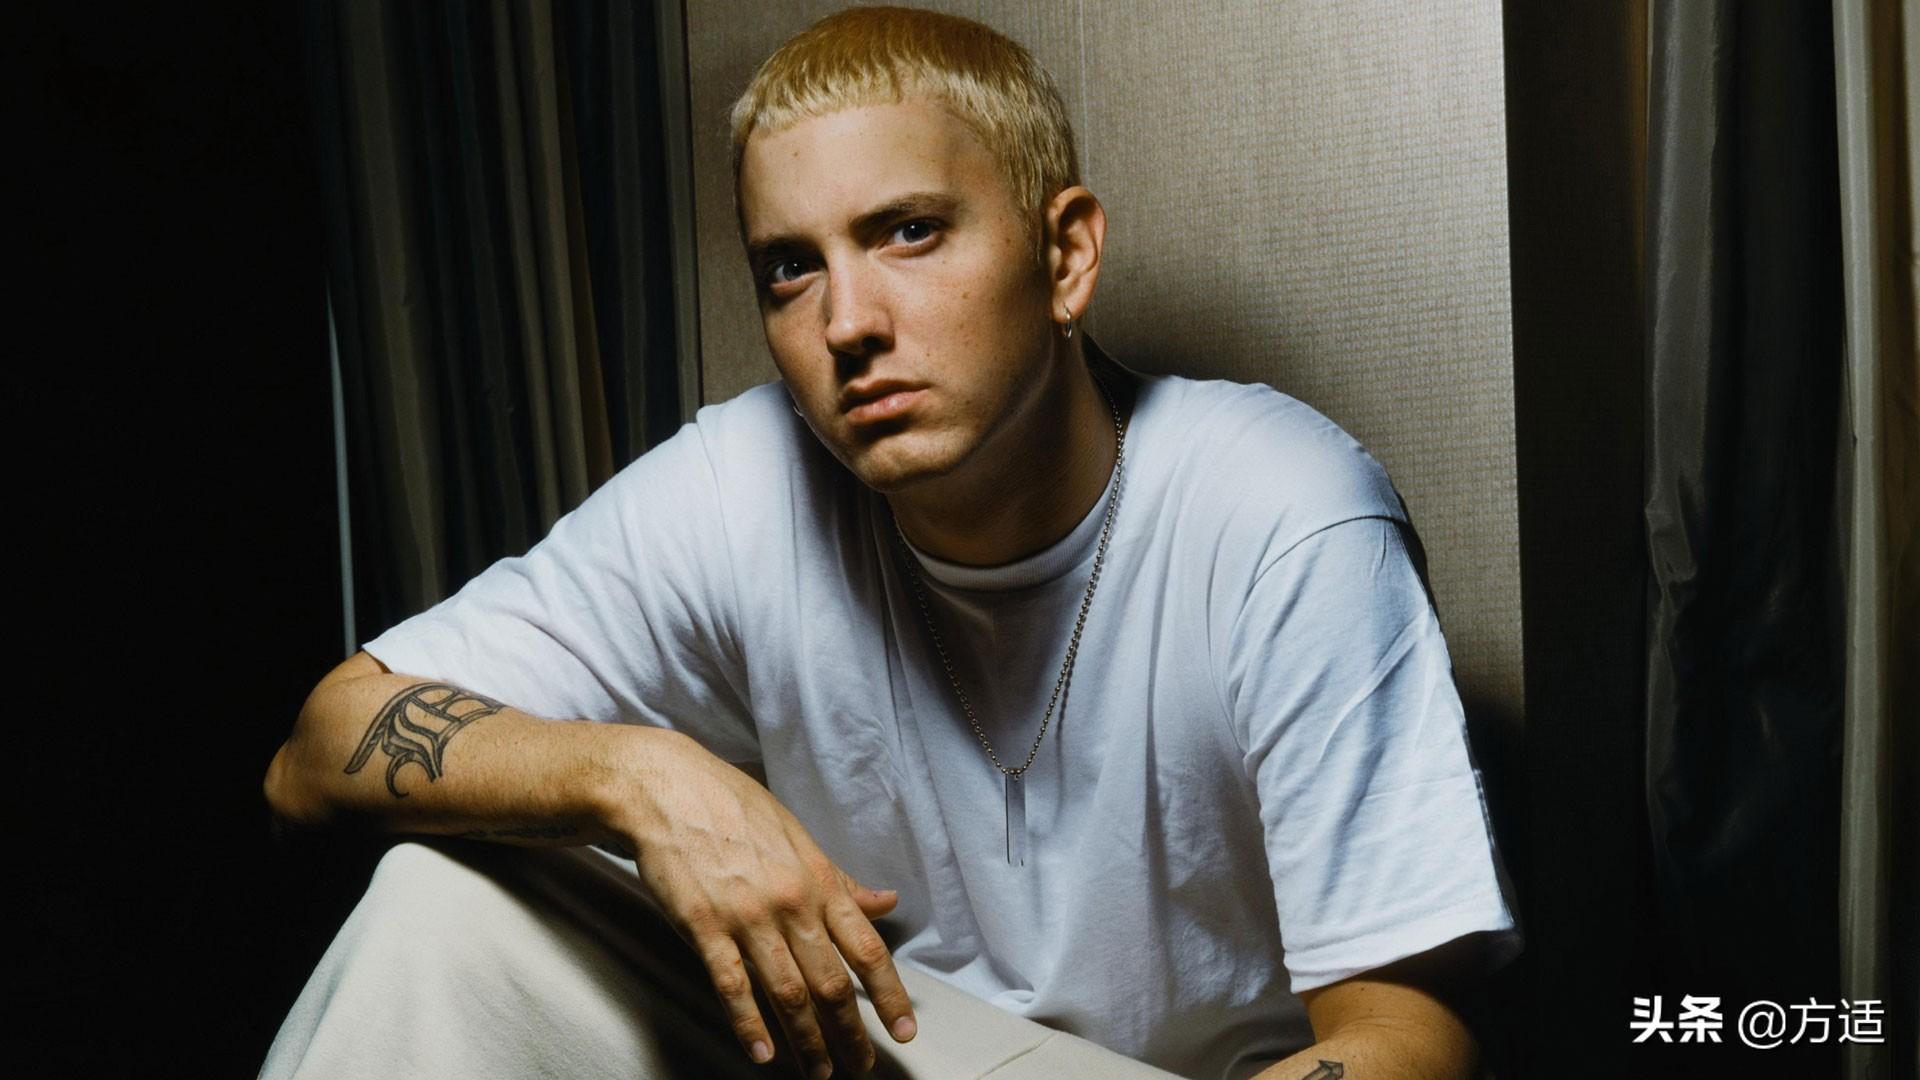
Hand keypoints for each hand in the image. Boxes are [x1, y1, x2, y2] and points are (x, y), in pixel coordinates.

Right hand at [615, 729, 916, 1076]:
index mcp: (819, 882)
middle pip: (831, 983)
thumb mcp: (799, 837)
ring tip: (818, 1071)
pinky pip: (732, 985)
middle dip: (851, 1033)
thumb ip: (841, 880)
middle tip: (861, 1067)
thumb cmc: (735, 810)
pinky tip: (762, 1053)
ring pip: (788, 993)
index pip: (867, 948)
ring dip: (807, 1041)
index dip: (889, 994)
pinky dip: (749, 1024)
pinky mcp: (704, 927)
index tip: (904, 1030)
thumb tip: (887, 901)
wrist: (669, 790)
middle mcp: (792, 904)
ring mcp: (748, 918)